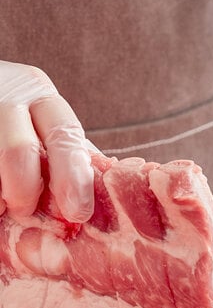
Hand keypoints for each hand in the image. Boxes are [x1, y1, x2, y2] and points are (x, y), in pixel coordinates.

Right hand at [0, 61, 93, 219]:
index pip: (64, 136)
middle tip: (26, 211)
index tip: (78, 212)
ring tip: (3, 204)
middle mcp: (8, 96)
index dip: (73, 178)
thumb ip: (72, 152)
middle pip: (19, 152)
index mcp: (41, 95)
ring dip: (0, 195)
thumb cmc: (21, 121)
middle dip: (26, 192)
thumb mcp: (47, 124)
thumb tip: (108, 190)